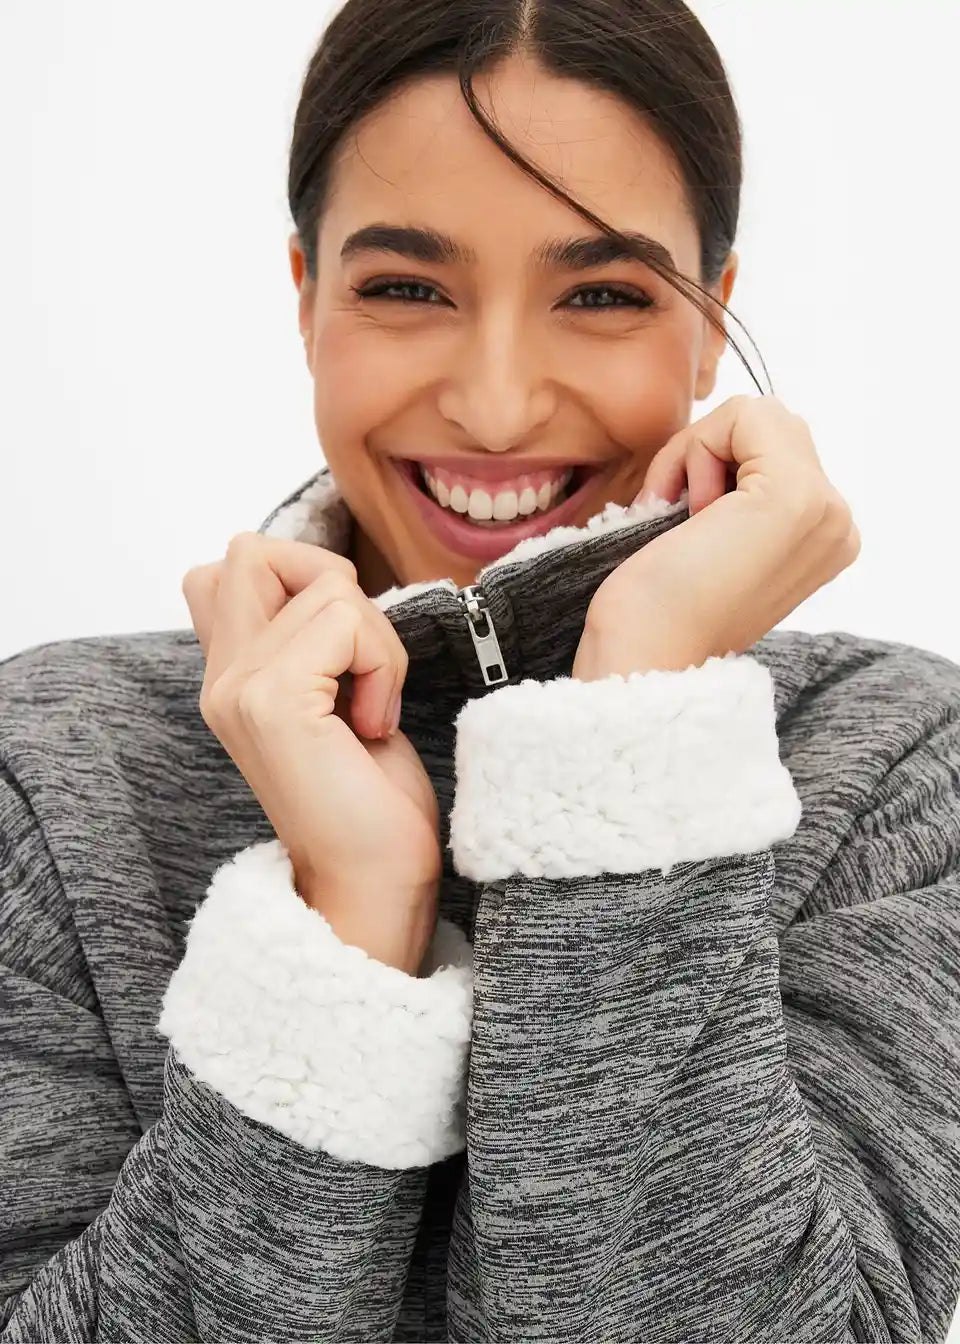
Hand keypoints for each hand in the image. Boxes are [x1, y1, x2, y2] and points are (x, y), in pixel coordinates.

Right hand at [182, 533, 440, 974]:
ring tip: (368, 709)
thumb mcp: (331, 699)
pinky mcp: (272, 701)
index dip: (298, 580)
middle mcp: (220, 679)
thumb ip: (306, 643)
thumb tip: (325, 579)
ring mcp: (238, 688)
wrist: (372, 880)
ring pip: (325, 583)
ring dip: (374, 639)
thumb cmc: (368, 798)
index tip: (337, 656)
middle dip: (332, 586)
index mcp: (228, 678)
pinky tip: (371, 723)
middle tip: (355, 665)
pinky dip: (381, 662)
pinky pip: (344, 620)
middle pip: (254, 550)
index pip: (226, 568)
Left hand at [572, 395, 861, 679]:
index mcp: (824, 537)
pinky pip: (743, 416)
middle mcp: (839, 523)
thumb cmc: (656, 610)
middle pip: (767, 426)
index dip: (712, 469)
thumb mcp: (717, 537)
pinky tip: (687, 512)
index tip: (685, 527)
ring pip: (755, 418)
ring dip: (699, 456)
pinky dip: (694, 450)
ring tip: (686, 521)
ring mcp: (824, 509)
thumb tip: (724, 435)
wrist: (644, 659)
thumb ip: (739, 492)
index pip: (772, 448)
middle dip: (707, 457)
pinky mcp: (795, 495)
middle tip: (680, 521)